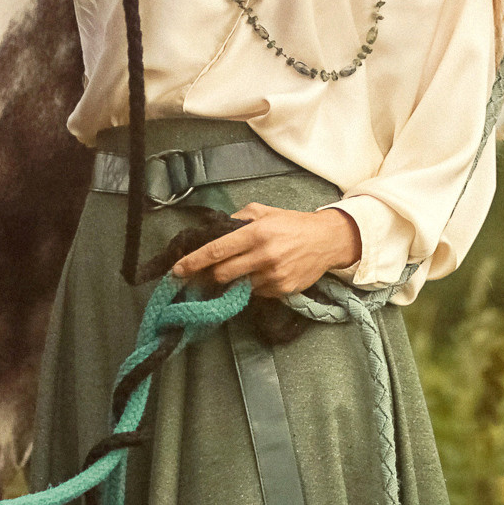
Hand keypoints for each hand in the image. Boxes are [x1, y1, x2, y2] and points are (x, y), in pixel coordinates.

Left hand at [169, 203, 360, 298]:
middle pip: (222, 274)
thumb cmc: (292, 224)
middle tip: (200, 276)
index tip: (176, 271)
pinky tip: (260, 274)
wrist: (327, 240)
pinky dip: (251, 285)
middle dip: (208, 276)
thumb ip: (238, 218)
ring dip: (232, 281)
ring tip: (239, 271)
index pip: (217, 250)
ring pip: (238, 286)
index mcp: (256, 233)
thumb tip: (215, 230)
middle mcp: (263, 255)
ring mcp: (273, 276)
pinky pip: (256, 293)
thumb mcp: (265, 212)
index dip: (193, 262)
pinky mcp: (282, 290)